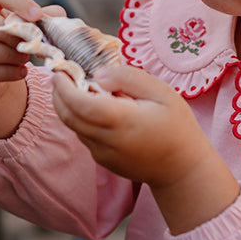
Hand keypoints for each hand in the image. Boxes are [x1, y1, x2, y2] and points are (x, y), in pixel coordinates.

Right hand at [0, 0, 64, 139]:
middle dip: (11, 36)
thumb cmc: (5, 40)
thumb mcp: (22, 26)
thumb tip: (59, 14)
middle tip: (29, 45)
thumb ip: (40, 19)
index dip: (18, 1)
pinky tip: (19, 72)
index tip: (37, 15)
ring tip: (24, 60)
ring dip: (9, 56)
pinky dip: (5, 73)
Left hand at [51, 63, 239, 232]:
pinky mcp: (103, 160)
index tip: (61, 70)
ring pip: (74, 126)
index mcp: (121, 119)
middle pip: (68, 116)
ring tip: (83, 89)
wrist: (182, 168)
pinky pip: (85, 136)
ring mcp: (102, 153)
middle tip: (62, 76)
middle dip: (58, 94)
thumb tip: (99, 74)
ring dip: (69, 107)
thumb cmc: (177, 127)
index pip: (79, 103)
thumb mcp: (162, 93)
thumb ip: (130, 78)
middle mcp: (106, 139)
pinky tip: (99, 109)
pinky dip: (82, 120)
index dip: (64, 86)